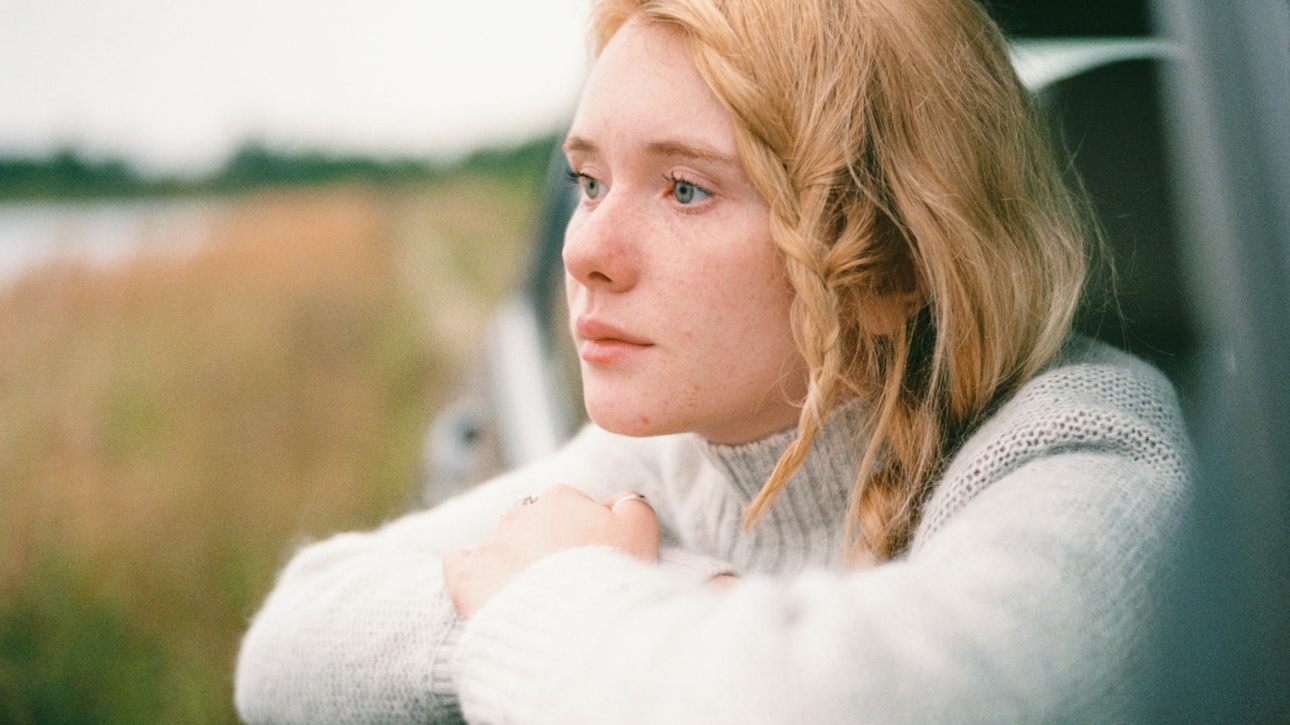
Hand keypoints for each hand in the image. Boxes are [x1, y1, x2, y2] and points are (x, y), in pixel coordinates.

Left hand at [443, 485, 659, 617]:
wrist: (574, 625)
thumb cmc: (611, 578)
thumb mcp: (641, 532)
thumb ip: (630, 504)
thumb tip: (617, 501)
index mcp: (561, 499)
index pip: (569, 506)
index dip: (582, 533)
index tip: (591, 559)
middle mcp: (520, 514)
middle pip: (532, 523)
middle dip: (543, 543)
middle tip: (564, 579)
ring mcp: (490, 545)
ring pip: (499, 543)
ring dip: (511, 560)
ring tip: (533, 594)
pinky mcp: (466, 577)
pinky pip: (458, 562)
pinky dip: (468, 568)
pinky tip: (483, 583)